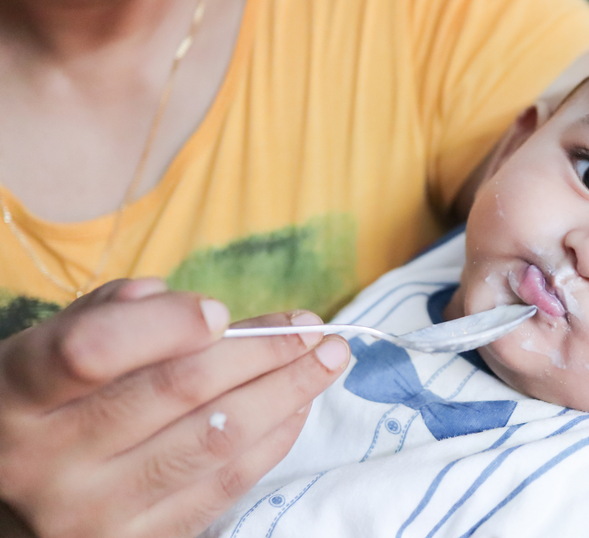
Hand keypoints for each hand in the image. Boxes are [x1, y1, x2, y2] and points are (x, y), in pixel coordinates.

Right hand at [0, 278, 350, 537]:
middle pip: (179, 391)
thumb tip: (183, 305)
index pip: (93, 351)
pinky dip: (273, 440)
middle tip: (312, 325)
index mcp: (15, 396)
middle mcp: (47, 463)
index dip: (166, 326)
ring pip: (216, 439)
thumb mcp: (46, 352)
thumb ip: (106, 317)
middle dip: (263, 351)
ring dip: (287, 391)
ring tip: (326, 359)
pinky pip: (225, 486)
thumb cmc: (42, 411)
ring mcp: (93, 514)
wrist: (8, 506)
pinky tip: (297, 406)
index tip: (222, 310)